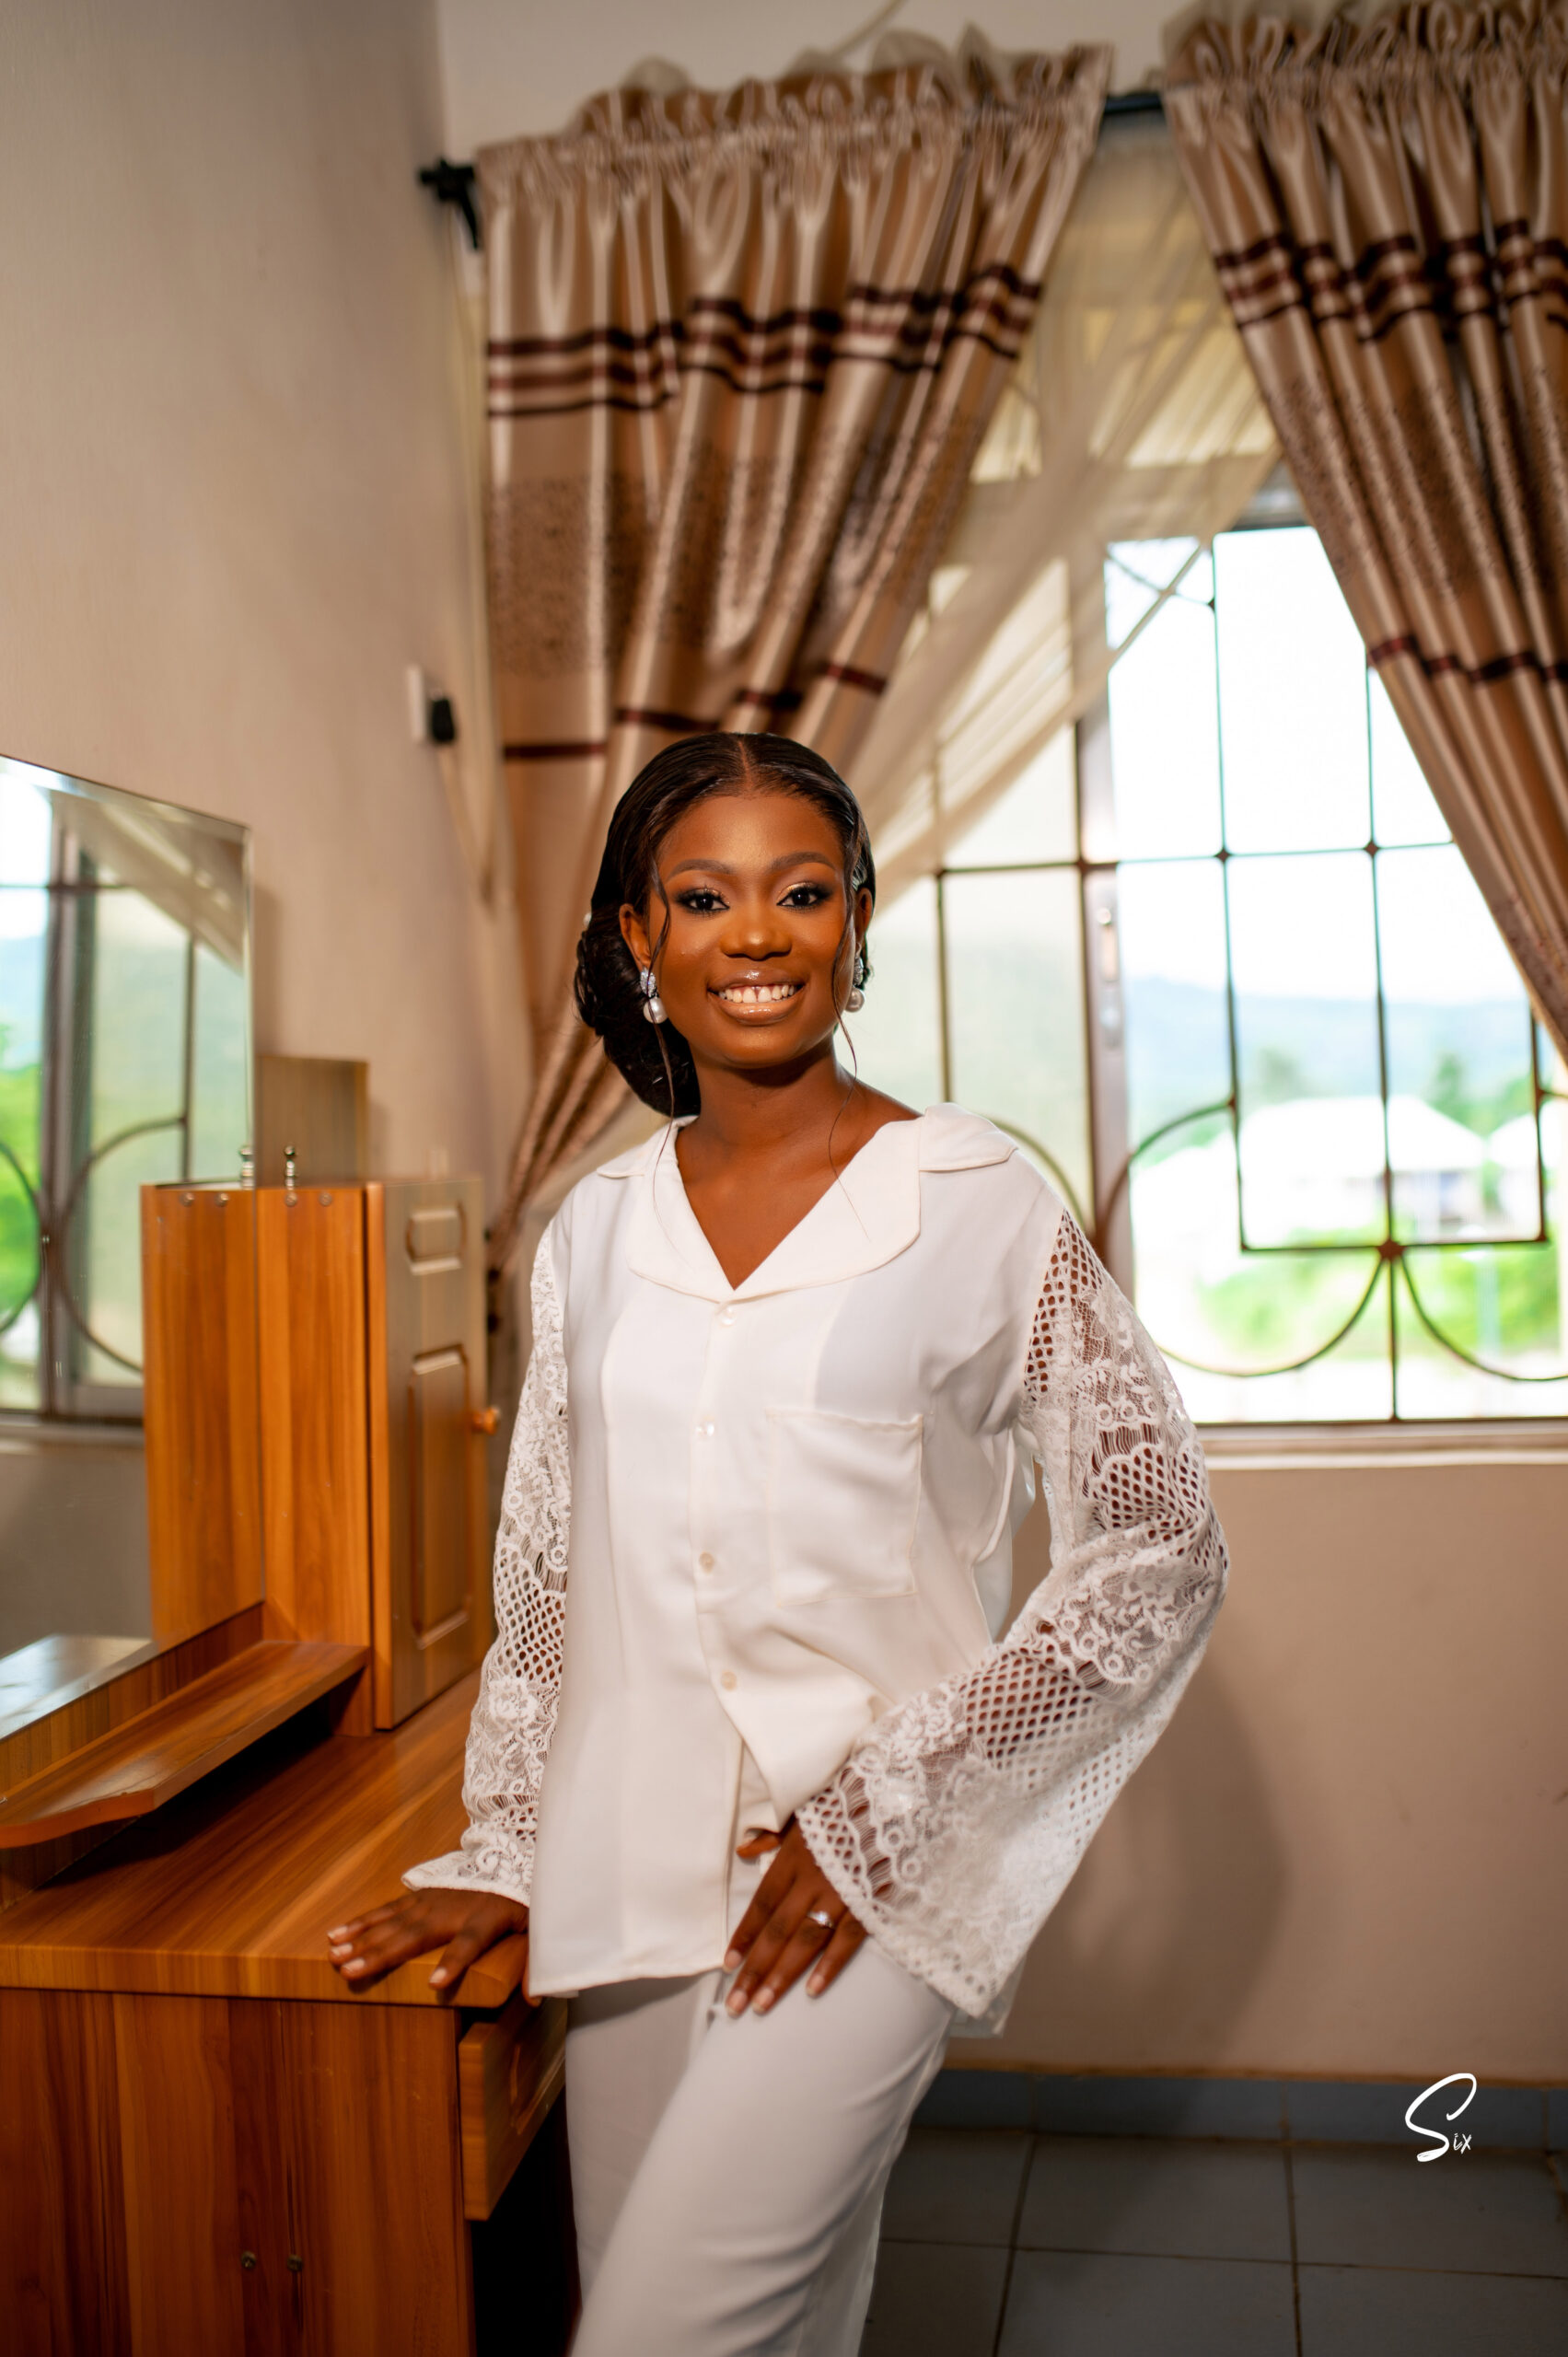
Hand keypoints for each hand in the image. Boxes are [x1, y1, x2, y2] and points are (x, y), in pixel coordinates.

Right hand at [326, 1889, 529, 1994]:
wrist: (509, 1855)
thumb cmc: (520, 1901)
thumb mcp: (536, 1929)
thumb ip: (533, 1964)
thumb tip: (537, 2000)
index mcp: (483, 1921)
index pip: (468, 1944)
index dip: (454, 1963)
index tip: (436, 1983)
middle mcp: (450, 1910)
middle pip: (414, 1935)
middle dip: (381, 1953)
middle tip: (349, 1970)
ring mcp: (430, 1901)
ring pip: (392, 1922)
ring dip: (362, 1939)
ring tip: (335, 1953)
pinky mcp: (418, 1897)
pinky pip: (385, 1911)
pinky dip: (361, 1922)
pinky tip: (338, 1933)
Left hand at [723, 1818, 865, 2014]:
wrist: (895, 1795)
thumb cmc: (844, 1804)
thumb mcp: (802, 1813)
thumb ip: (772, 1836)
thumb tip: (743, 1852)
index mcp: (794, 1857)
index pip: (762, 1904)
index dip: (744, 1936)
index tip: (727, 1965)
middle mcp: (813, 1879)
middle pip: (778, 1931)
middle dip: (755, 1969)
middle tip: (735, 2003)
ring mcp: (842, 1893)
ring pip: (807, 1941)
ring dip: (783, 1975)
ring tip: (763, 2005)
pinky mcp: (870, 1901)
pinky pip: (848, 1939)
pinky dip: (830, 1965)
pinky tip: (812, 1990)